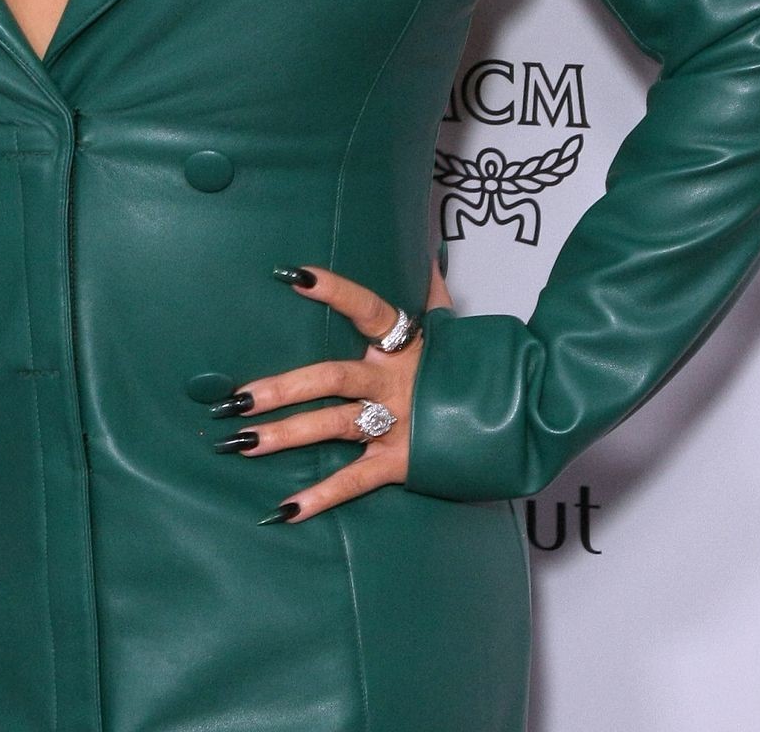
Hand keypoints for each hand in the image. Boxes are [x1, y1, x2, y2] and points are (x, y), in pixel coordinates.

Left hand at [213, 253, 455, 522]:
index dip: (334, 290)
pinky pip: (356, 480)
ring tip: (243, 443)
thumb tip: (424, 250)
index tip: (293, 275)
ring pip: (333, 426)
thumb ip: (431, 291)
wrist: (522, 417)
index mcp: (405, 343)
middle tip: (237, 399)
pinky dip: (321, 497)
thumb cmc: (478, 368)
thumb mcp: (455, 325)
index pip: (366, 307)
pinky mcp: (403, 462)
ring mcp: (399, 423)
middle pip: (332, 377)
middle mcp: (396, 381)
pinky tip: (285, 509)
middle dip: (283, 387)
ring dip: (286, 435)